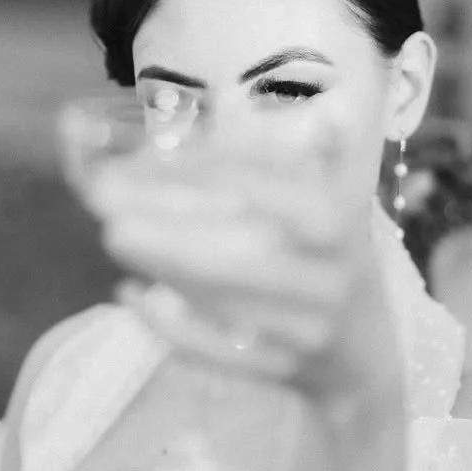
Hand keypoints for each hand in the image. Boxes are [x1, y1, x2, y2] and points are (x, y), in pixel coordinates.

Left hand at [90, 126, 399, 405]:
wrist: (367, 360)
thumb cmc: (327, 261)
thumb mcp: (324, 198)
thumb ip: (280, 154)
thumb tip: (236, 98)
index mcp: (340, 217)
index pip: (260, 183)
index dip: (197, 167)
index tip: (140, 156)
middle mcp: (336, 272)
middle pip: (242, 239)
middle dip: (170, 216)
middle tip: (104, 196)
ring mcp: (316, 326)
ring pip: (230, 295)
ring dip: (166, 263)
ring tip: (112, 234)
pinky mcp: (291, 371)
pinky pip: (226, 352)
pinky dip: (176, 328)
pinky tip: (131, 297)